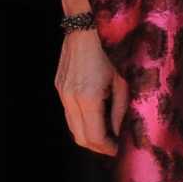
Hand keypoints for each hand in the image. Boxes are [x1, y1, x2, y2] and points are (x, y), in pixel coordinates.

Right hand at [55, 26, 125, 154]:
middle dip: (97, 146)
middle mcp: (71, 99)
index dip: (107, 147)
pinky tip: (96, 118)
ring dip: (88, 136)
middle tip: (113, 147)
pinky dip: (81, 122)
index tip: (118, 150)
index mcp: (89, 97)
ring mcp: (62, 94)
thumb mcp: (123, 81)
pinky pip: (69, 113)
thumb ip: (120, 109)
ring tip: (107, 135)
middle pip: (80, 137)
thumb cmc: (110, 53)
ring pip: (72, 127)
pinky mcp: (59, 88)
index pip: (94, 136)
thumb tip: (118, 131)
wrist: (85, 31)